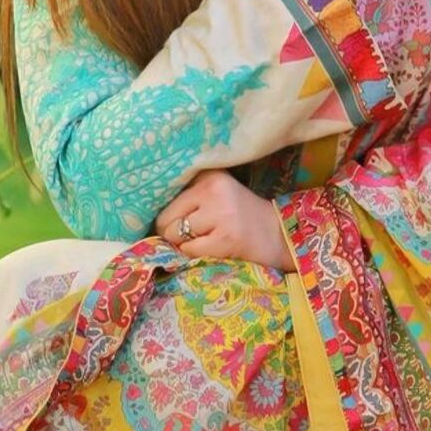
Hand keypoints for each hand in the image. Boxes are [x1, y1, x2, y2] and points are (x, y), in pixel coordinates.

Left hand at [154, 169, 294, 272]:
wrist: (281, 234)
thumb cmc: (243, 215)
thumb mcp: (219, 193)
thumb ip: (190, 196)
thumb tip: (149, 216)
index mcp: (210, 175)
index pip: (167, 196)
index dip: (169, 214)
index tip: (178, 220)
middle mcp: (214, 189)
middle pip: (166, 218)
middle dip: (173, 233)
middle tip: (193, 235)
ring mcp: (220, 214)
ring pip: (176, 235)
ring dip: (184, 245)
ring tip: (205, 241)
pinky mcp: (225, 238)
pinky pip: (190, 251)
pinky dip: (195, 255)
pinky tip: (213, 250)